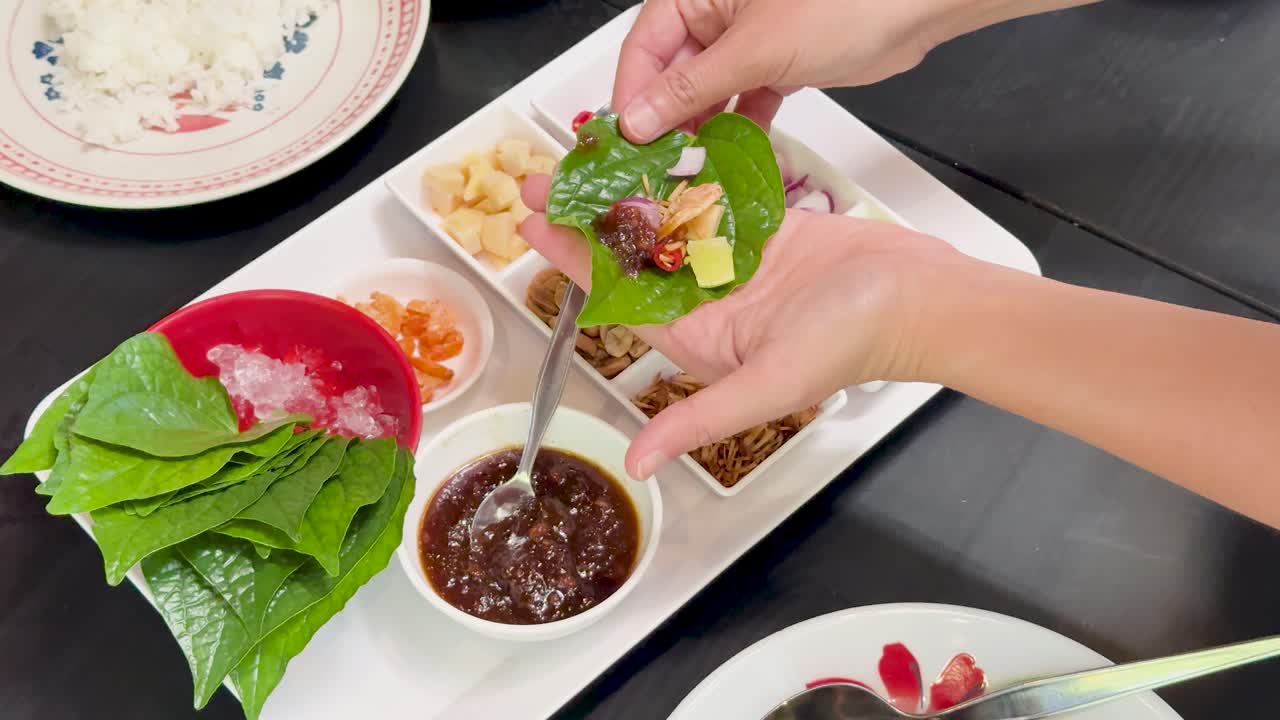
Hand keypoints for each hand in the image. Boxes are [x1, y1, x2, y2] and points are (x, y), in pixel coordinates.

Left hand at [518, 174, 972, 479]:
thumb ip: (697, 420)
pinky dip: (683, 179)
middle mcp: (710, 302)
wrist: (918, 296)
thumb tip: (639, 463)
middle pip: (632, 257)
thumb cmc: (852, 342)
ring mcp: (736, 264)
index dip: (574, 265)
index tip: (538, 229)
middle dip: (587, 221)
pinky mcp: (765, 231)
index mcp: (700, 340)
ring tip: (586, 159)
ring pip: (667, 223)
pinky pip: (713, 201)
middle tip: (545, 181)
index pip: (619, 300)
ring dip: (625, 193)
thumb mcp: (763, 386)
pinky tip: (651, 155)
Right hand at [614, 0, 1100, 142]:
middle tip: (658, 167)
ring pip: (708, 91)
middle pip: (673, 73)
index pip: (644, 48)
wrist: (916, 5)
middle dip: (667, 121)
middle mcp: (719, 13)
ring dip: (703, 131)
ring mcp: (750, 39)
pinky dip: (740, 127)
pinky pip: (744, 98)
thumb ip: (690, 89)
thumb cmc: (844, 2)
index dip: (632, 97)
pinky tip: (736, 156)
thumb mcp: (753, 51)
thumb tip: (639, 118)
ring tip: (694, 170)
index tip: (626, 143)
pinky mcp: (778, 62)